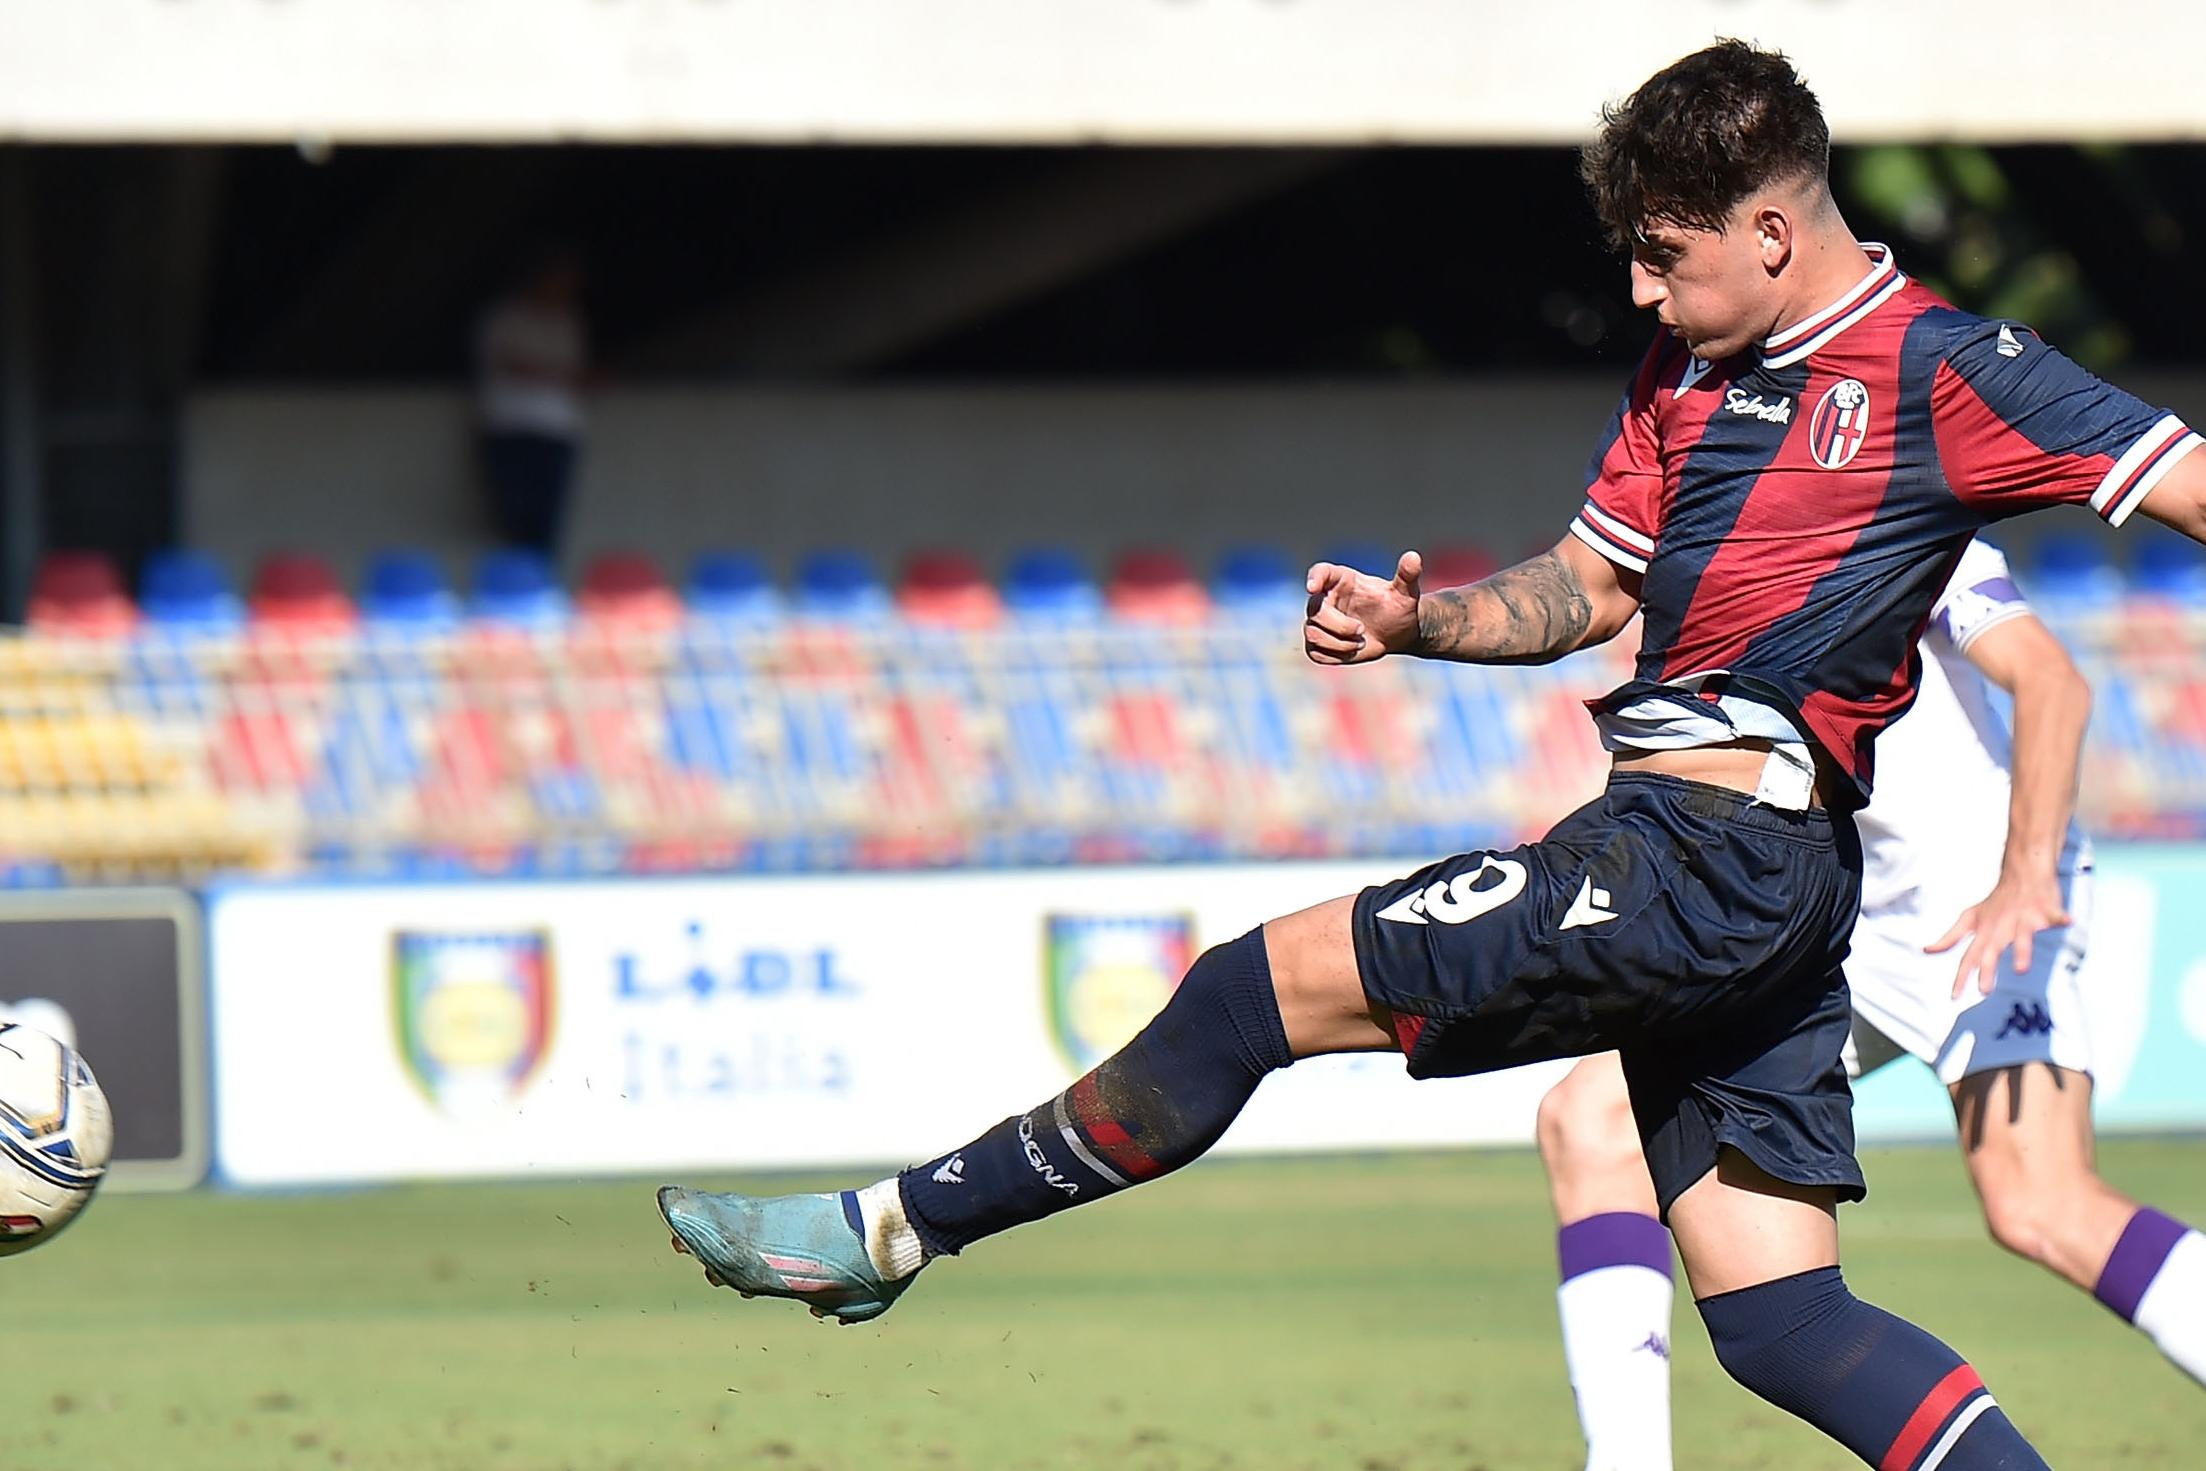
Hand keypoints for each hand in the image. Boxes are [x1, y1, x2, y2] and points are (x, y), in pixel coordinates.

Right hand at [1303, 551, 1423, 665]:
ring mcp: (1320, 621)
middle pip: (1315, 609)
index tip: (1313, 588)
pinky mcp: (1319, 642)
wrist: (1397, 633)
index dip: (1314, 578)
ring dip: (1338, 643)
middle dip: (1338, 625)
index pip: (1320, 572)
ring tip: (1360, 642)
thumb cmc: (1398, 608)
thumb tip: (1414, 557)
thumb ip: (1407, 575)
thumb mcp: (1406, 593)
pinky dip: (1334, 655)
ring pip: (1311, 632)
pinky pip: (1314, 652)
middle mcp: (1326, 598)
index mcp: (1342, 580)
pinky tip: (1352, 651)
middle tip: (1361, 630)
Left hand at [1924, 868, 2071, 998]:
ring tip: (2020, 968)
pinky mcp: (2044, 910)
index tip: (1954, 996)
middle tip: (1984, 990)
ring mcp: (2023, 918)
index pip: (1969, 956)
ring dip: (2021, 952)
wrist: (2022, 873)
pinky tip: (2067, 921)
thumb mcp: (1970, 918)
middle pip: (1992, 950)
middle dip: (1987, 969)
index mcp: (1985, 931)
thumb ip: (1950, 937)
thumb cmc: (1997, 901)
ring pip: (2022, 937)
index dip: (1961, 976)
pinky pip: (2054, 914)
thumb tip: (1927, 950)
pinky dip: (2060, 917)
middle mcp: (2002, 926)